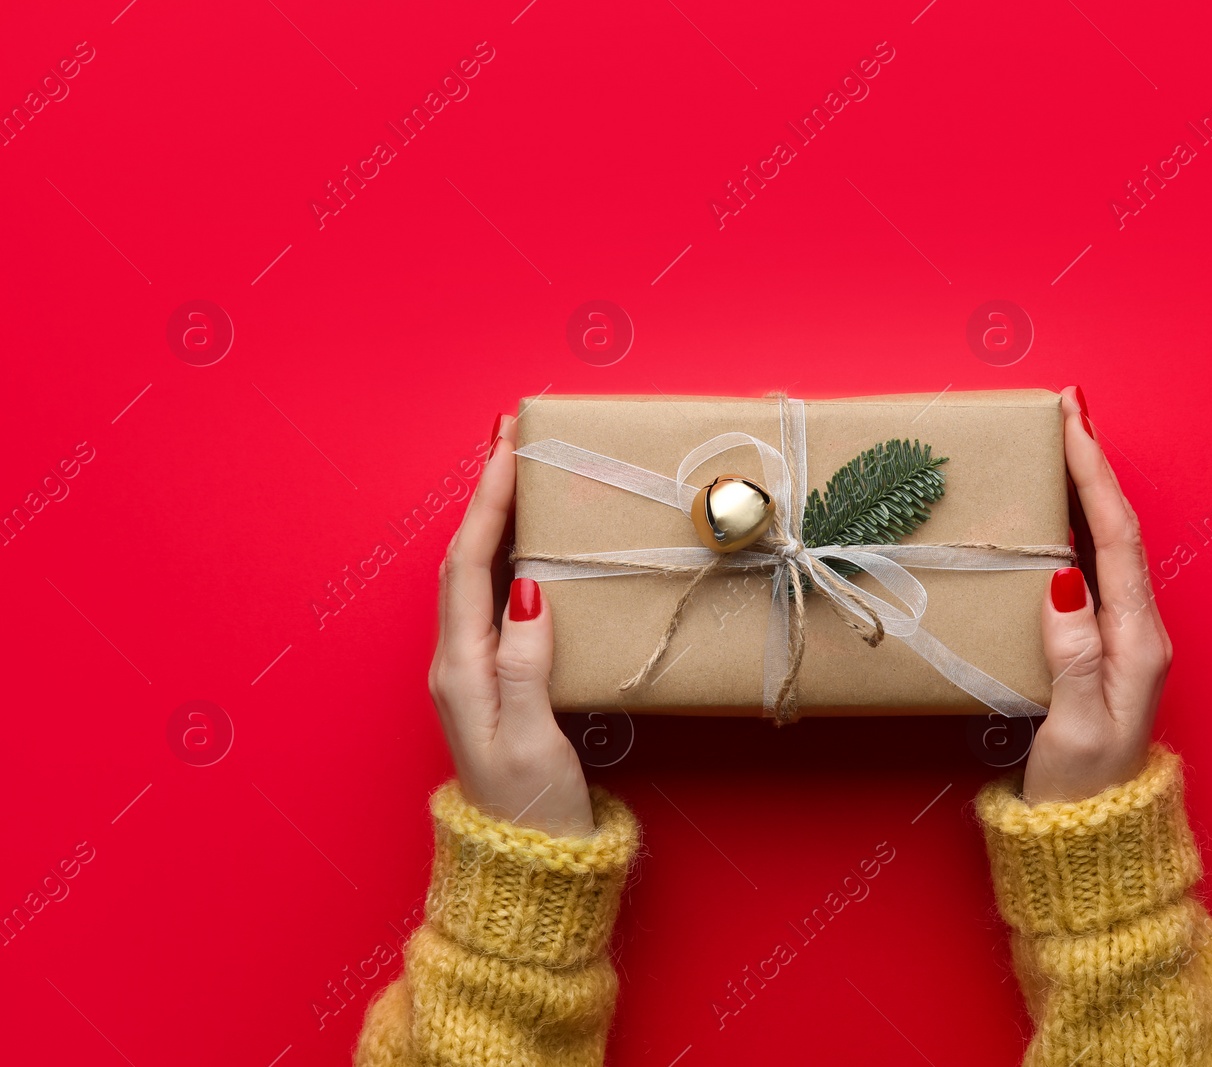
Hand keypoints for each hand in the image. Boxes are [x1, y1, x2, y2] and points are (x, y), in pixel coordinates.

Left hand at [427, 414, 594, 835]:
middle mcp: (458, 662)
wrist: (528, 863)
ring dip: (495, 518)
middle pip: (466, 559)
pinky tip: (528, 542)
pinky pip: (493, 598)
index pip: (470, 566)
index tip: (507, 449)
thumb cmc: (533, 807)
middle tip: (512, 437)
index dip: (488, 504)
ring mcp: (473, 670)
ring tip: (518, 471)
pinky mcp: (495, 678)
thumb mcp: (531, 740)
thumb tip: (527, 593)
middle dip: (486, 494)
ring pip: (477, 575)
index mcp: (462, 670)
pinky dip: (507, 554)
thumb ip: (526, 667)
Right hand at [1023, 387, 1172, 803]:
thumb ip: (1074, 658)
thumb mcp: (1079, 729)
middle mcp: (1136, 631)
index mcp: (1137, 641)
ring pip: (1104, 545)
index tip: (1074, 422)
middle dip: (1093, 464)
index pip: (1116, 540)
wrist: (1092, 838)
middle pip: (1116, 529)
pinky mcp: (1097, 650)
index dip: (1095, 476)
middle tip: (1068, 408)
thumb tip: (1064, 582)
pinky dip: (1074, 527)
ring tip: (1061, 442)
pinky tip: (1054, 514)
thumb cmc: (1083, 790)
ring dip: (1085, 489)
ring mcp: (1119, 638)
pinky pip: (1089, 570)